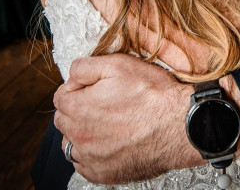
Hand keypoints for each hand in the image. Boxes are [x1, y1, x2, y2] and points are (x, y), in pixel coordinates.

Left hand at [54, 54, 198, 183]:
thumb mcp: (119, 65)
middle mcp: (80, 136)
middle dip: (76, 111)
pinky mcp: (104, 174)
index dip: (76, 89)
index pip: (60, 98)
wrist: (180, 126)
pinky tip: (109, 143)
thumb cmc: (154, 96)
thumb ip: (85, 67)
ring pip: (72, 145)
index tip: (92, 88)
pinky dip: (91, 155)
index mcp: (78, 108)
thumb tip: (72, 75)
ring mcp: (91, 158)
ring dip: (81, 134)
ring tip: (105, 125)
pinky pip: (85, 166)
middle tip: (101, 104)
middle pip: (63, 121)